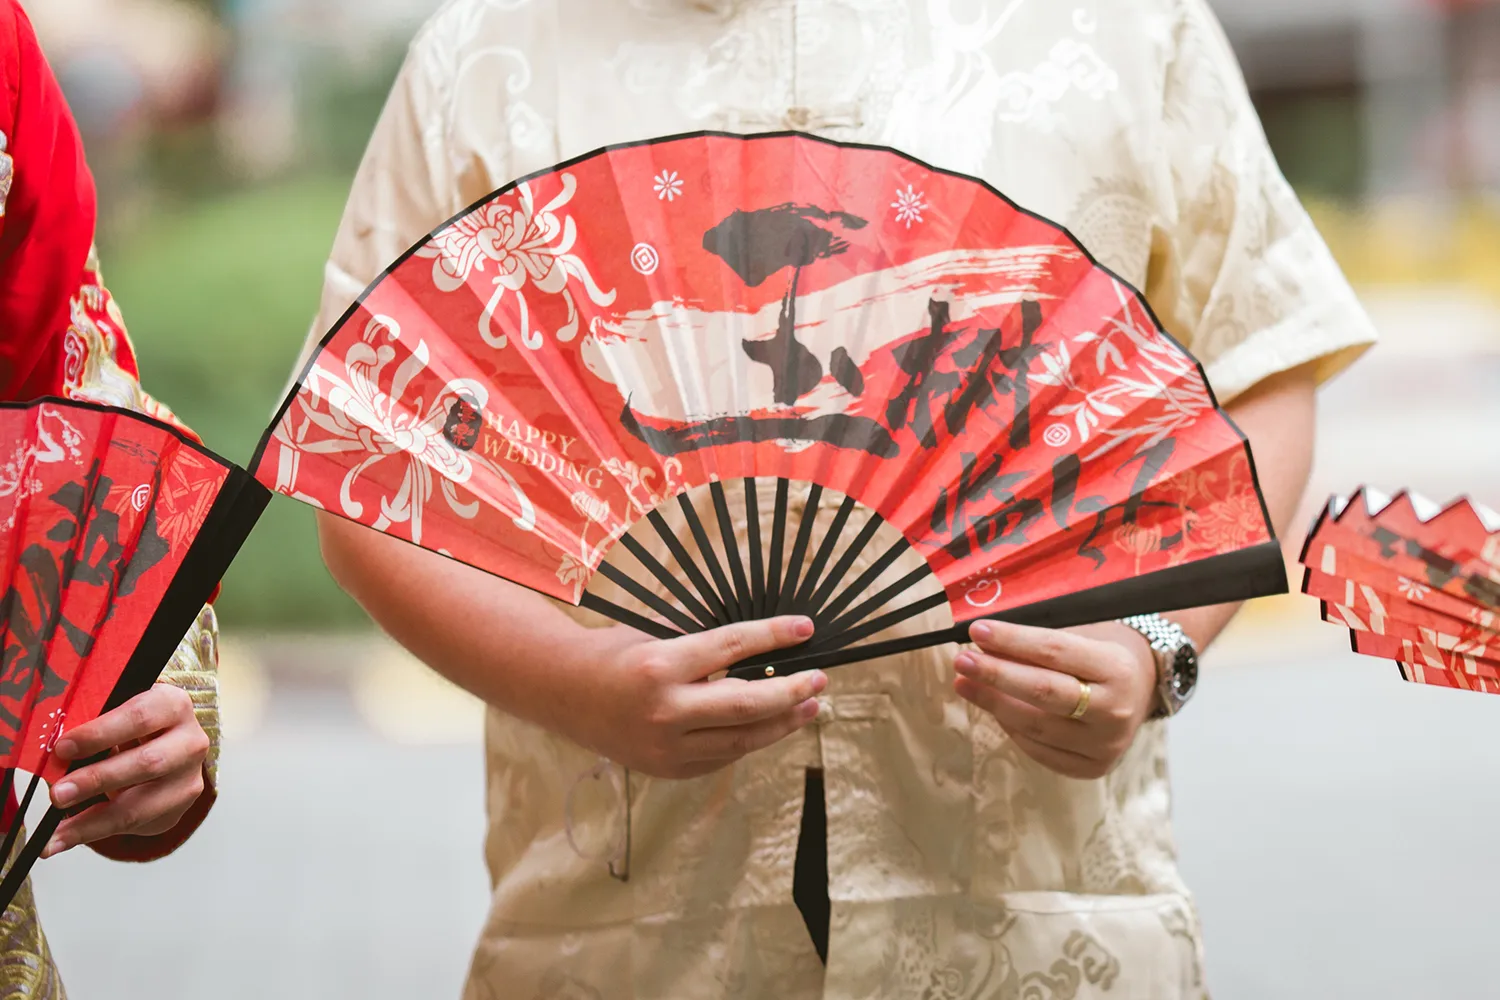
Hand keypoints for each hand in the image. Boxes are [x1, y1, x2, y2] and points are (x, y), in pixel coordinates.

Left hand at [42, 685, 210, 857]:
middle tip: (57, 794)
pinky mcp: (178, 808)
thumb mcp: (115, 713)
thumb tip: (51, 753)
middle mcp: (190, 741)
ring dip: (93, 820)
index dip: (100, 734)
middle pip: (147, 763)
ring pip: (142, 805)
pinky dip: (92, 834)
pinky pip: (134, 826)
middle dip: (97, 780)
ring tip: (55, 833)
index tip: (62, 748)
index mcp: (172, 705)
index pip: (140, 717)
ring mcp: (189, 778)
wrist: (166, 746)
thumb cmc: (130, 726)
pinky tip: (62, 840)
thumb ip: (91, 725)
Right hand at [561, 615, 826, 780]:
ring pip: (742, 739)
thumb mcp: (656, 633)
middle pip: (748, 705)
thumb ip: (704, 641)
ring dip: (783, 723)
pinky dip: (750, 739)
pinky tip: (770, 724)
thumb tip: (761, 639)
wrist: (563, 693)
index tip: (805, 628)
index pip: (732, 648)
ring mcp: (667, 747)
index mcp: (661, 665)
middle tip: (820, 679)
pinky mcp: (669, 769)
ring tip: (809, 706)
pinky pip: (722, 755)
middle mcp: (666, 710)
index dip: (774, 637)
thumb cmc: (614, 652)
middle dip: (792, 692)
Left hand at [953, 620, 1157, 779]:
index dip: (1013, 641)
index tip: (978, 630)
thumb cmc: (1102, 655)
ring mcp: (1105, 745)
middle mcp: (1115, 710)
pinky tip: (994, 708)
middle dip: (996, 676)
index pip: (1055, 651)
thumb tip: (983, 645)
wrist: (1141, 690)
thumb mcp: (1081, 636)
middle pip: (1043, 693)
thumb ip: (1037, 644)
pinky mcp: (1092, 768)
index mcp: (1116, 668)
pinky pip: (1039, 750)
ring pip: (1035, 726)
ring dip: (994, 704)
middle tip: (962, 661)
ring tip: (966, 683)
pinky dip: (1011, 728)